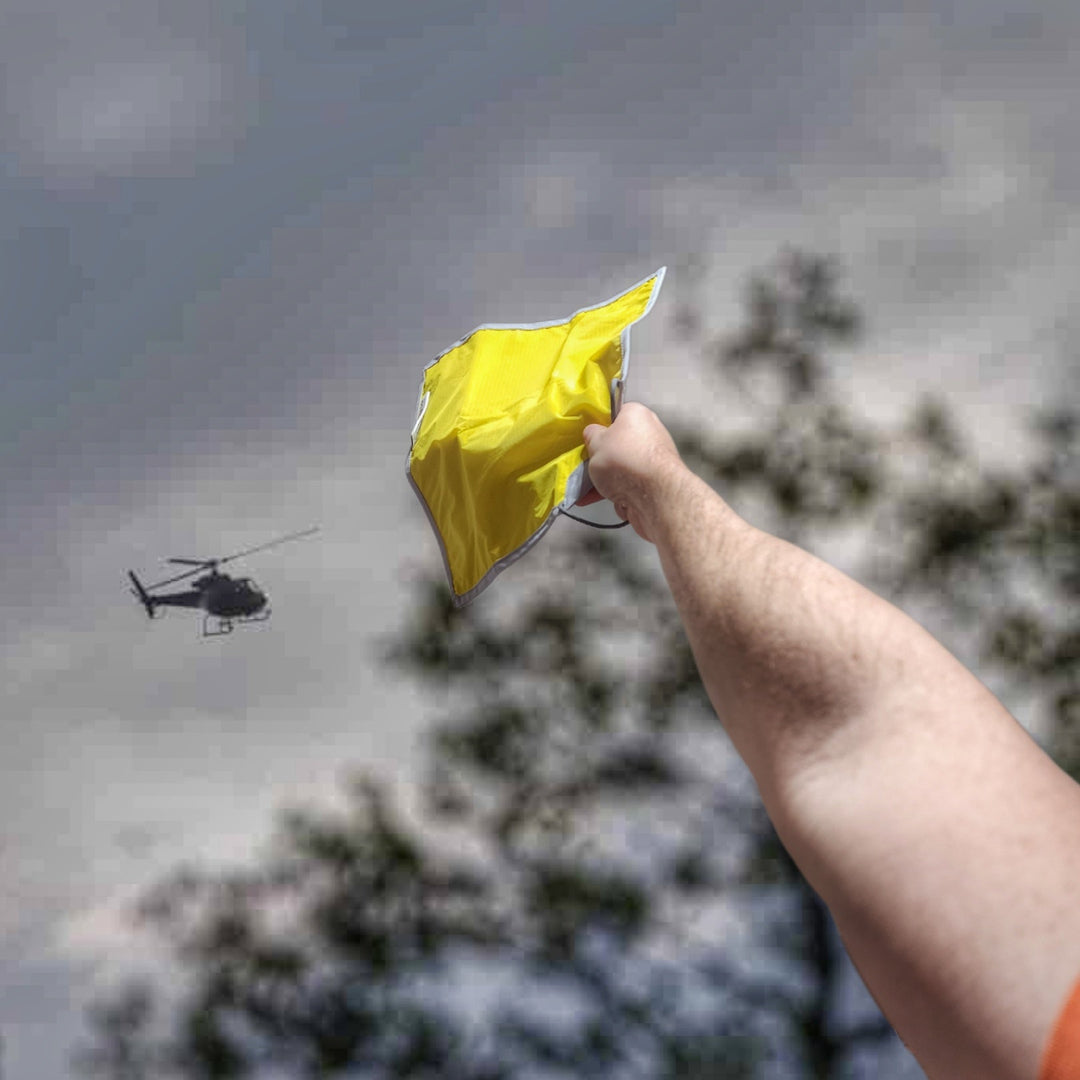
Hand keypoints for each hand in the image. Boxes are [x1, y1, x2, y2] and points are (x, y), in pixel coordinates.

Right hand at [579, 402, 682, 541]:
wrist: (654, 496)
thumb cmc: (626, 461)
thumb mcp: (596, 443)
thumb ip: (591, 435)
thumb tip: (592, 433)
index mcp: (636, 414)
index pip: (616, 415)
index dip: (601, 427)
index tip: (590, 438)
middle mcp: (650, 433)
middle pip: (619, 444)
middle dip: (602, 457)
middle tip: (588, 464)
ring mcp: (654, 459)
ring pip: (622, 466)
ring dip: (605, 478)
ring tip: (587, 487)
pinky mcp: (654, 481)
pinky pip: (629, 483)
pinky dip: (615, 491)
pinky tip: (596, 499)